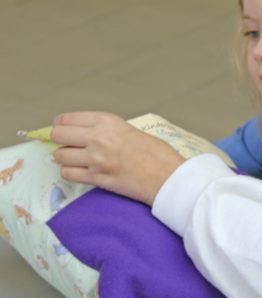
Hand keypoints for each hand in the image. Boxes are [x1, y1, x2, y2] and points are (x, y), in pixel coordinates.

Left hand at [52, 112, 184, 205]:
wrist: (168, 177)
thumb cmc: (157, 154)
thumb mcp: (130, 130)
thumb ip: (106, 130)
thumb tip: (83, 134)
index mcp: (108, 121)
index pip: (67, 119)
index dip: (61, 125)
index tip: (63, 129)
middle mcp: (98, 138)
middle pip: (58, 135)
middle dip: (60, 140)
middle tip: (68, 144)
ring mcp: (96, 159)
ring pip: (60, 156)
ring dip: (66, 158)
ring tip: (78, 159)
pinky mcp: (96, 178)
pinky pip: (68, 173)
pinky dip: (71, 172)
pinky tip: (82, 171)